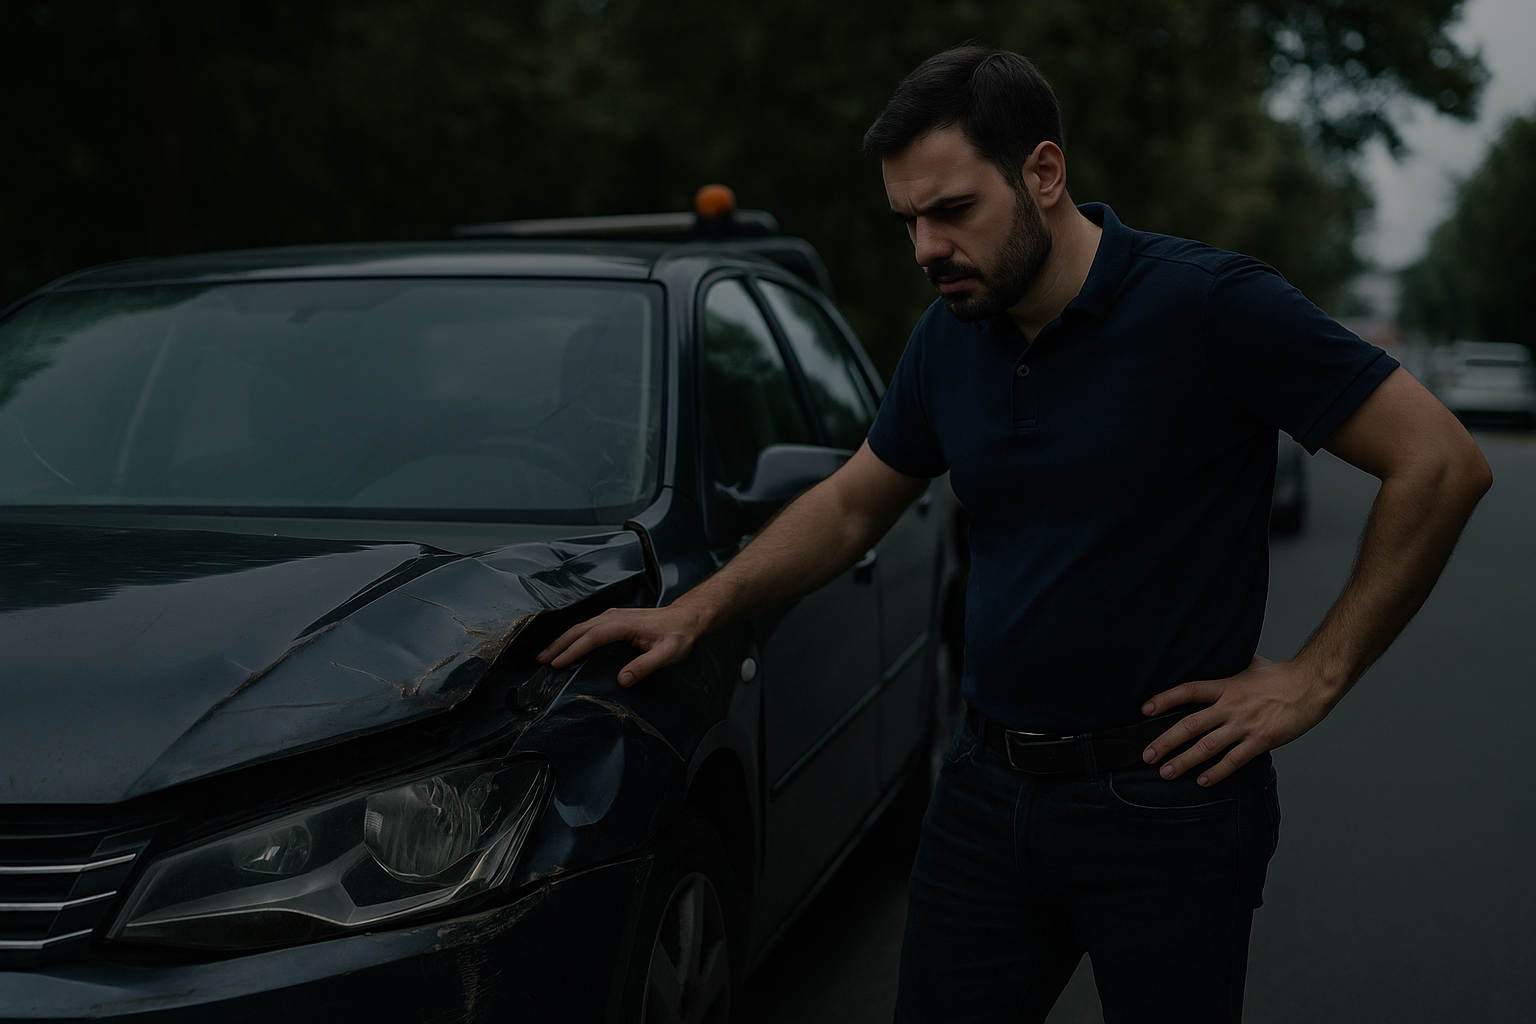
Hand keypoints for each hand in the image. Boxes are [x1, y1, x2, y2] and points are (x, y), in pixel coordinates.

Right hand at [536, 604, 705, 687]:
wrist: (686, 618)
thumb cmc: (678, 635)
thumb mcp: (668, 654)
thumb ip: (645, 666)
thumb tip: (623, 679)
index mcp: (624, 624)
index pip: (592, 637)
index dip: (573, 650)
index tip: (558, 663)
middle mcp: (615, 617)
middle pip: (580, 629)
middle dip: (559, 644)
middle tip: (542, 660)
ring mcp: (613, 616)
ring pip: (581, 627)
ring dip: (563, 640)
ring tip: (547, 654)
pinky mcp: (614, 619)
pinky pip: (588, 627)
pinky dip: (573, 636)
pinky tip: (566, 645)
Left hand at [1139, 655, 1341, 785]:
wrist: (1312, 686)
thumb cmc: (1282, 676)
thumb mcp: (1250, 664)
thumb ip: (1230, 667)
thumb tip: (1218, 658)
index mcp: (1226, 686)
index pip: (1187, 691)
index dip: (1164, 699)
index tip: (1145, 710)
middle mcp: (1230, 706)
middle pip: (1189, 724)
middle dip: (1165, 742)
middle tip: (1147, 755)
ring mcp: (1245, 725)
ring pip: (1207, 746)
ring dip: (1184, 762)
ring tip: (1166, 772)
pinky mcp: (1261, 740)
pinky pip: (1234, 760)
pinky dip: (1217, 772)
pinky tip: (1202, 781)